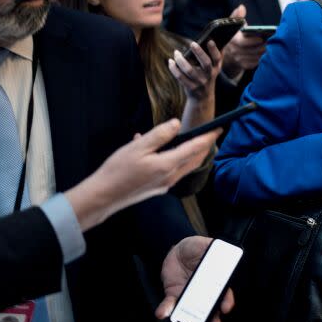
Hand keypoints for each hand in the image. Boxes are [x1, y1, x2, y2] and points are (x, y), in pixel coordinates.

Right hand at [65, 119, 217, 230]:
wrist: (103, 197)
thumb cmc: (117, 171)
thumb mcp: (138, 147)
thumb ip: (160, 134)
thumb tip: (177, 124)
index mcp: (168, 165)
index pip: (196, 148)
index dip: (208, 137)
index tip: (218, 128)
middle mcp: (171, 177)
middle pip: (195, 159)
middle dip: (204, 146)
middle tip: (209, 133)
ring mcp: (165, 184)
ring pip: (185, 165)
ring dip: (188, 152)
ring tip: (184, 138)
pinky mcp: (158, 188)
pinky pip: (172, 170)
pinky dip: (172, 158)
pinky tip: (154, 149)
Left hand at [156, 236, 234, 321]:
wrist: (177, 250)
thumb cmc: (196, 248)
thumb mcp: (205, 244)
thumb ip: (213, 248)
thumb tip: (222, 250)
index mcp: (216, 282)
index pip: (224, 295)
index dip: (226, 302)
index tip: (225, 308)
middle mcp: (204, 294)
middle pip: (210, 313)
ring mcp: (188, 297)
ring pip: (190, 316)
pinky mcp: (174, 296)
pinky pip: (170, 306)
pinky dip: (166, 311)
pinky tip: (163, 314)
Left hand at [169, 39, 222, 100]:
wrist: (203, 97)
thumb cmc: (207, 76)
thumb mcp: (214, 68)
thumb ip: (216, 56)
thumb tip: (215, 38)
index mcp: (216, 68)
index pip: (217, 59)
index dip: (214, 50)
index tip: (209, 40)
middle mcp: (209, 75)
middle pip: (206, 63)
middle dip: (199, 52)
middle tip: (192, 43)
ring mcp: (199, 82)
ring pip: (189, 70)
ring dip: (181, 60)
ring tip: (176, 52)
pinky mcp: (190, 87)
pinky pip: (180, 77)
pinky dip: (174, 68)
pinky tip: (171, 61)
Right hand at [222, 4, 266, 77]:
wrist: (228, 55)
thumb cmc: (234, 36)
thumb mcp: (233, 25)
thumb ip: (237, 16)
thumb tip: (241, 7)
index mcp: (232, 40)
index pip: (241, 42)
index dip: (252, 41)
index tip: (261, 38)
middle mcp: (234, 51)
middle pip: (251, 50)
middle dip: (262, 46)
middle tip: (273, 42)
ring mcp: (239, 60)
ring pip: (255, 57)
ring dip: (264, 52)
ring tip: (274, 47)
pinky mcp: (245, 66)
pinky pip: (256, 63)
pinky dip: (262, 58)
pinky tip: (270, 54)